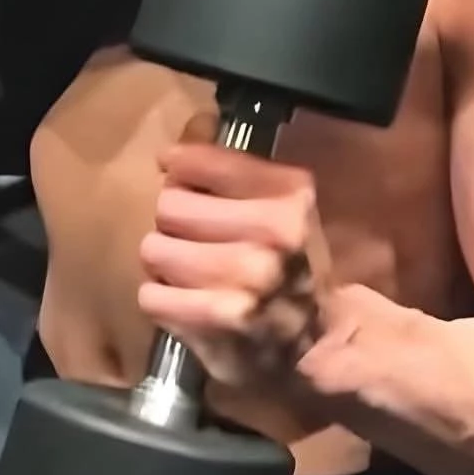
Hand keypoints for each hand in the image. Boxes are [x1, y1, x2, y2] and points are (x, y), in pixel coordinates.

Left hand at [139, 114, 330, 393]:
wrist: (322, 340)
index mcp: (290, 196)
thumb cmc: (294, 264)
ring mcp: (246, 279)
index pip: (199, 162)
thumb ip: (235, 169)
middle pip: (169, 205)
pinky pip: (151, 294)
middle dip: (174, 222)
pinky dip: (162, 299)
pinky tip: (186, 302)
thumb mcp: (285, 206)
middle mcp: (272, 235)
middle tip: (193, 238)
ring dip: (165, 262)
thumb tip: (185, 135)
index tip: (179, 176)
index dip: (182, 169)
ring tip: (190, 272)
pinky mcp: (219, 319)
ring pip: (155, 249)